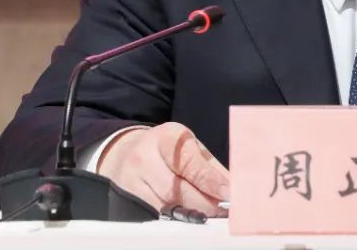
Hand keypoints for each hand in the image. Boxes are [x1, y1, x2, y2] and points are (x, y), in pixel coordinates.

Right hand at [96, 122, 229, 216]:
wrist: (126, 151)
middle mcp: (144, 159)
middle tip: (225, 210)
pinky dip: (178, 218)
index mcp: (165, 139)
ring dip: (193, 214)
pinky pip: (157, 215)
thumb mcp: (188, 145)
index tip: (229, 193)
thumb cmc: (166, 149)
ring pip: (167, 206)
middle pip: (177, 190)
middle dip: (205, 203)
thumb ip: (209, 166)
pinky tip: (192, 218)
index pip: (189, 163)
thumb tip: (231, 188)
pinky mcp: (128, 201)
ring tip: (213, 215)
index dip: (211, 181)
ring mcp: (132, 182)